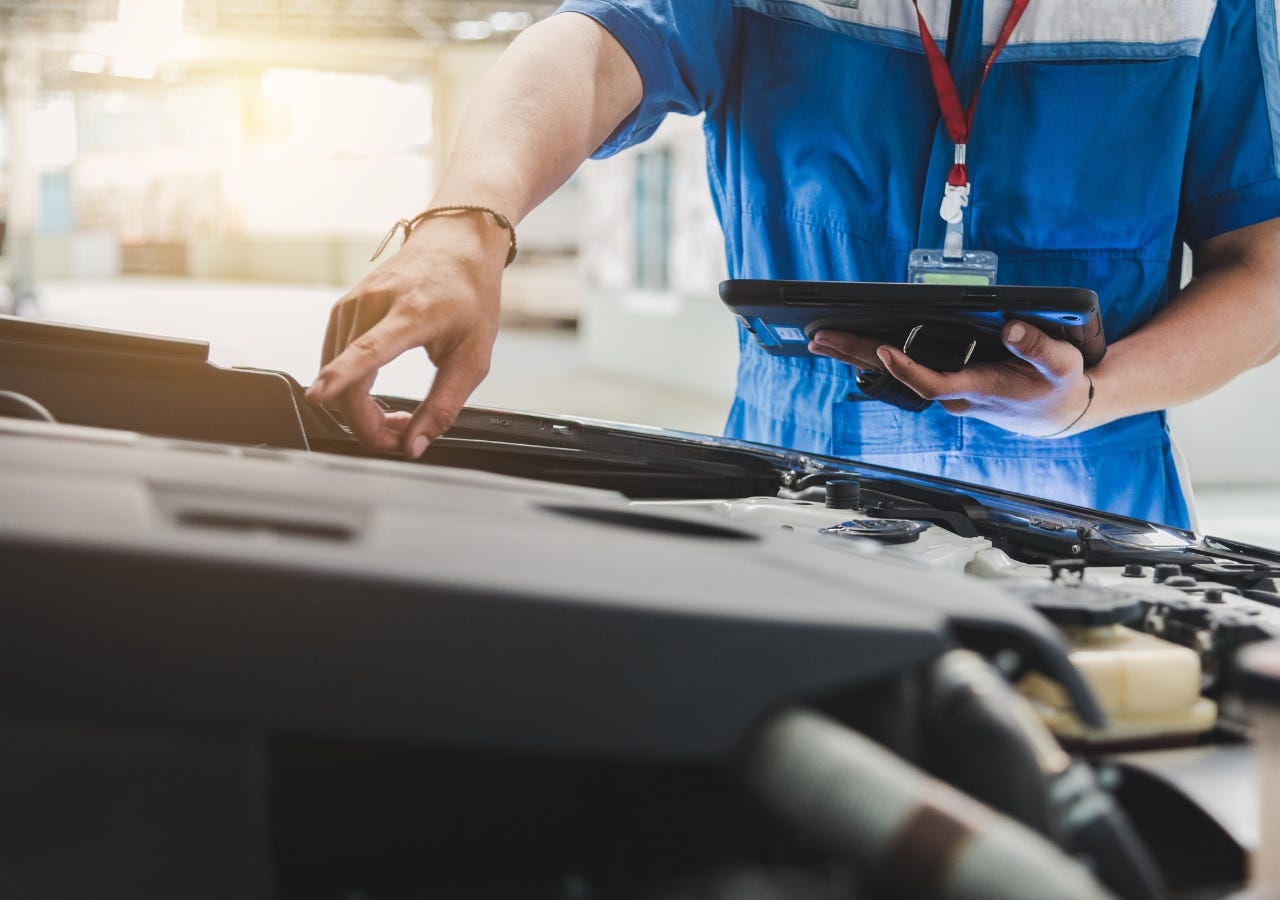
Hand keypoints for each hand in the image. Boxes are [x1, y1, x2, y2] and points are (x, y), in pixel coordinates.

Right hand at [305, 214, 507, 457]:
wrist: (456, 242)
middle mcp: (374, 303)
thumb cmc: (470, 294)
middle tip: (401, 438)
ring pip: (335, 373)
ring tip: (400, 417)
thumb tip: (414, 446)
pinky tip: (377, 393)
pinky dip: (350, 387)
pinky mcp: (343, 309)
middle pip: (347, 378)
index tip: (318, 394)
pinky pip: (335, 359)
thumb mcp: (474, 357)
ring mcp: (353, 303)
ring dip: (360, 409)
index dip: (341, 377)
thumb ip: (444, 406)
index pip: (369, 350)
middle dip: (367, 424)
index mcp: (412, 313)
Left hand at [809, 320, 1093, 436]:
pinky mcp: (946, 385)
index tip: (884, 351)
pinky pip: (904, 370)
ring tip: (821, 338)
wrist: (1059, 413)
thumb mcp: (1061, 362)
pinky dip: (875, 358)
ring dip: (857, 356)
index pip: (933, 383)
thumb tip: (1011, 329)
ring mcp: (947, 391)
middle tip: (820, 338)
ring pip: (894, 375)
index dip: (907, 370)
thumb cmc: (1059, 385)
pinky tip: (850, 347)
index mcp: (978, 390)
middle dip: (857, 356)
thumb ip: (1037, 347)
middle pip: (897, 378)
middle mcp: (955, 395)